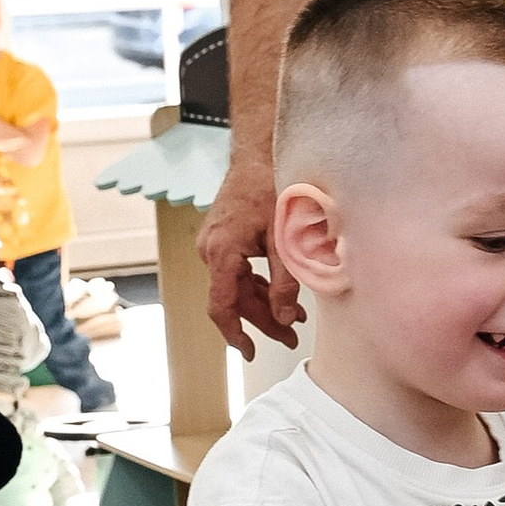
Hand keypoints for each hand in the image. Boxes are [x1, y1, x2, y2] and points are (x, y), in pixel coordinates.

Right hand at [202, 150, 301, 358]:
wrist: (256, 154)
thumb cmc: (269, 186)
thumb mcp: (284, 239)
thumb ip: (285, 282)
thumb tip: (284, 317)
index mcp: (222, 252)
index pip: (222, 306)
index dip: (235, 334)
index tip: (250, 351)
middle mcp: (211, 251)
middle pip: (234, 300)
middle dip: (262, 322)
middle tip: (290, 337)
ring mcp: (214, 245)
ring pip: (237, 288)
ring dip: (263, 305)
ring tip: (293, 320)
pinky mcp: (222, 240)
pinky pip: (238, 273)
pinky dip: (259, 286)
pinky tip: (281, 297)